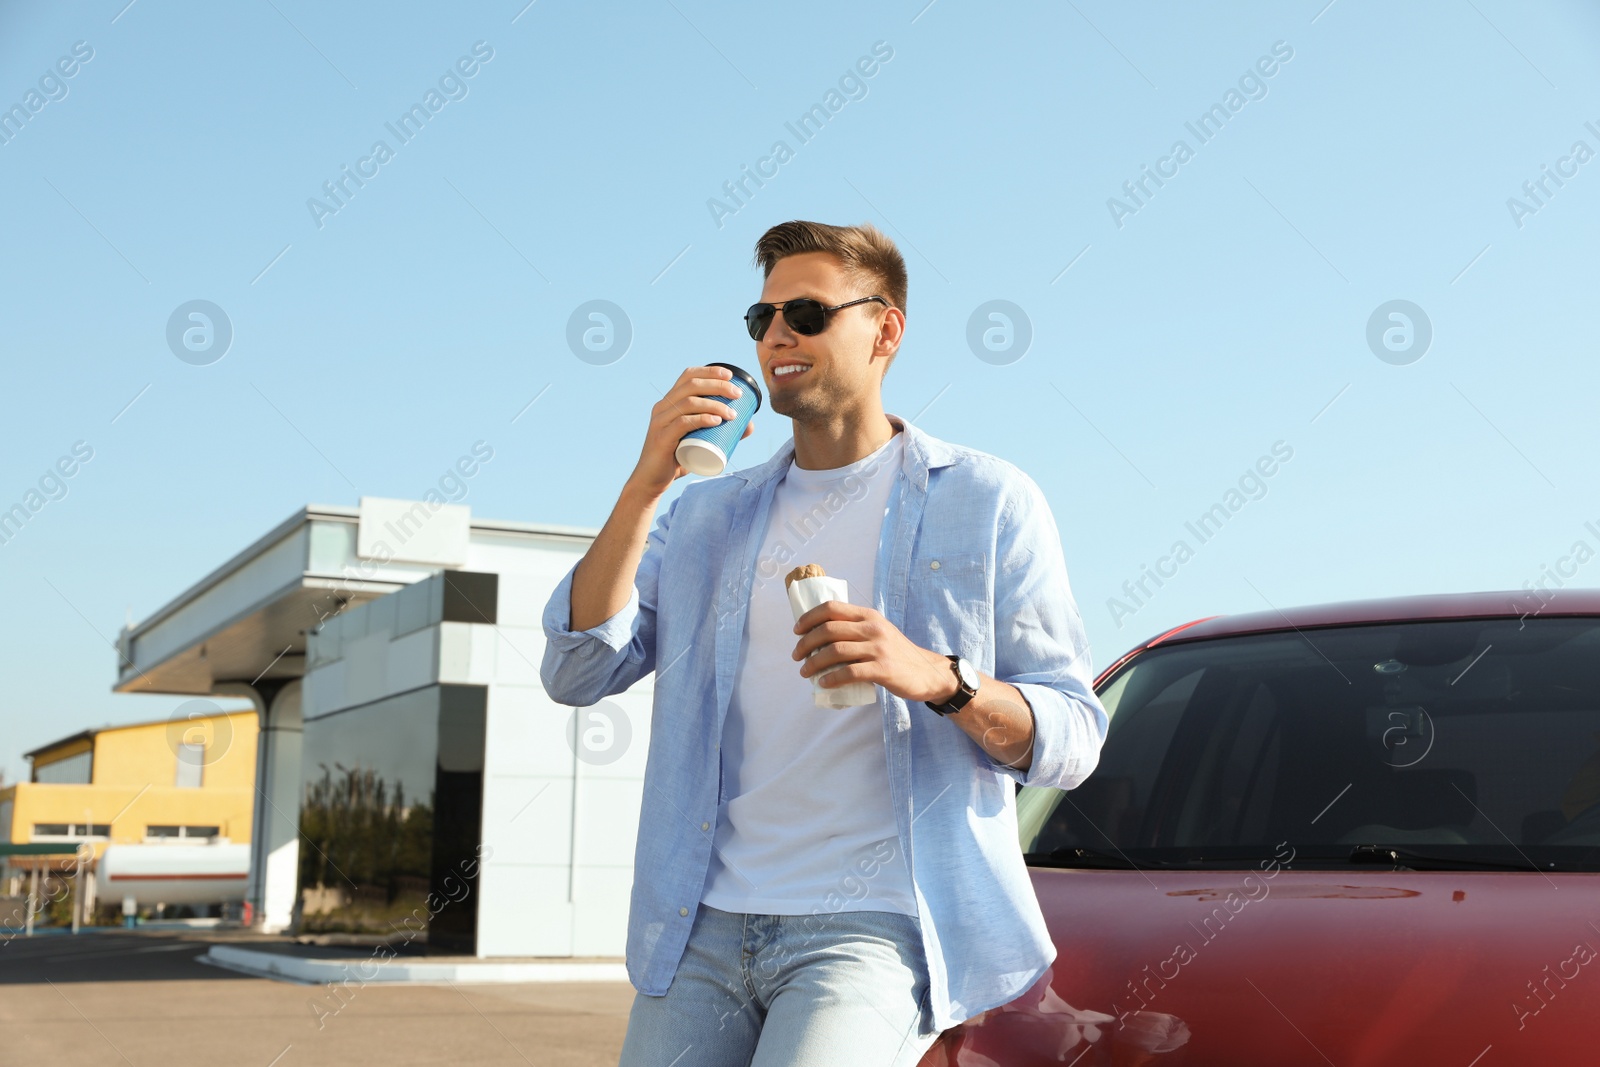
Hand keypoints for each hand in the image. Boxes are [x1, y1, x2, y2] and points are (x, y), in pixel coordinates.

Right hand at [626, 365, 753, 498]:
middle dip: (718, 386)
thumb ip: (723, 432)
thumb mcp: (700, 441)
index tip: (730, 376)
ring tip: (732, 413)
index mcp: (670, 402)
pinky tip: (715, 420)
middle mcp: (663, 407)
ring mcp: (660, 422)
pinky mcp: (661, 438)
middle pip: (691, 386)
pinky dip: (701, 419)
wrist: (652, 480)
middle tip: (737, 395)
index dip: (709, 371)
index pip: (688, 376)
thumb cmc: (677, 458)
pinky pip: (681, 423)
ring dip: (714, 404)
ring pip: (688, 402)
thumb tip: (749, 425)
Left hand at [791, 600, 956, 704]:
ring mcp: (878, 648)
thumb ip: (857, 629)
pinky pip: (850, 672)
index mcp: (868, 615)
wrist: (927, 672)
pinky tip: (823, 683)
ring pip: (835, 651)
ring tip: (805, 672)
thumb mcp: (879, 632)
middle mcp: (872, 628)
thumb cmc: (897, 653)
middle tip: (797, 656)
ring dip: (814, 663)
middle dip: (806, 643)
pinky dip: (832, 678)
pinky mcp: (883, 669)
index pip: (832, 608)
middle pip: (828, 629)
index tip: (797, 631)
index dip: (809, 618)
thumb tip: (820, 636)